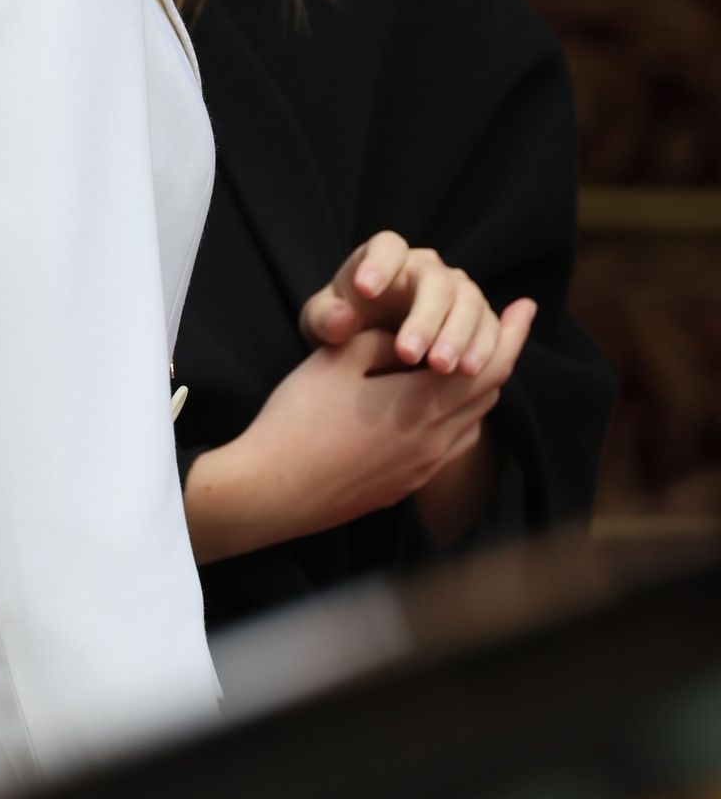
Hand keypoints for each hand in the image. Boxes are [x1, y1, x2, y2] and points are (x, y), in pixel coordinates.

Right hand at [183, 327, 502, 562]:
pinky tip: (429, 408)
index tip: (525, 306)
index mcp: (423, 406)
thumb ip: (381, 339)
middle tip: (497, 327)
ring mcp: (421, 470)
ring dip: (473, 390)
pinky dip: (453, 419)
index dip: (512, 334)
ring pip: (470, 424)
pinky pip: (447, 447)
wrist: (272, 492)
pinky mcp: (402, 487)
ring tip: (461, 363)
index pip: (490, 365)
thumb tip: (406, 336)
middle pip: (486, 394)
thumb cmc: (299, 420)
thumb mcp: (337, 360)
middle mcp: (435, 443)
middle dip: (495, 357)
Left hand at [301, 231, 537, 378]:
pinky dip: (484, 348)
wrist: (373, 350)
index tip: (364, 289)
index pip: (388, 247)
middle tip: (407, 353)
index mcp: (385, 258)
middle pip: (436, 281)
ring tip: (441, 368)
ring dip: (459, 336)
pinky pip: (490, 328)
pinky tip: (470, 372)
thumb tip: (342, 320)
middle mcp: (427, 269)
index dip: (378, 264)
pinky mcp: (478, 319)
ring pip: (469, 303)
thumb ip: (325, 319)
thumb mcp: (323, 323)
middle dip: (425, 318)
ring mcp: (458, 291)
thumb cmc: (343, 326)